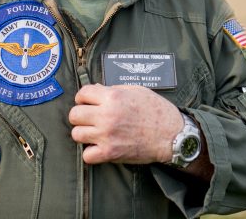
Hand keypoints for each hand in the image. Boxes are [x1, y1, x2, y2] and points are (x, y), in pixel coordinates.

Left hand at [69, 84, 183, 164]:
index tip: (87, 102)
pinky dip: (91, 152)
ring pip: (76, 134)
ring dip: (84, 133)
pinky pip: (87, 155)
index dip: (83, 97)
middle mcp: (107, 115)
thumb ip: (113, 90)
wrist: (172, 135)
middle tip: (89, 118)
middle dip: (80, 115)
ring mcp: (107, 136)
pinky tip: (99, 147)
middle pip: (74, 114)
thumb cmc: (157, 110)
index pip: (82, 94)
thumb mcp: (136, 90)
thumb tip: (95, 90)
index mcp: (113, 97)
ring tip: (93, 132)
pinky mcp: (110, 153)